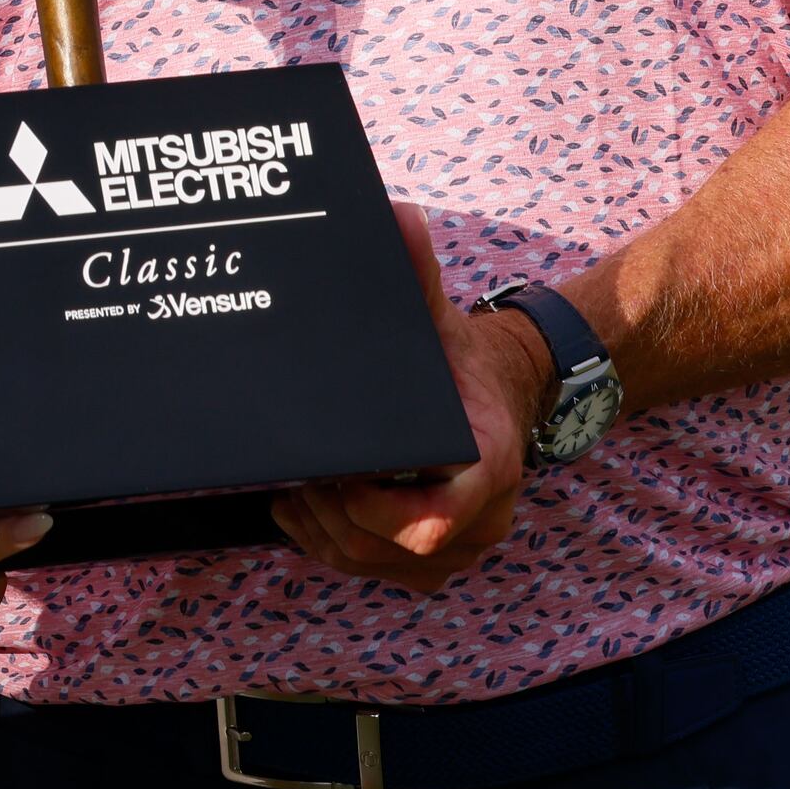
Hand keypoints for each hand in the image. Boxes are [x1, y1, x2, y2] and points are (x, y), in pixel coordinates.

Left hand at [268, 205, 539, 594]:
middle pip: (388, 550)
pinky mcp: (433, 563)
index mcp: (487, 466)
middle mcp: (480, 520)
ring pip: (375, 567)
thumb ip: (418, 274)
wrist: (498, 394)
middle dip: (330, 517)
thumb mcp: (441, 318)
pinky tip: (302, 513)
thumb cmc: (460, 361)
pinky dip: (333, 549)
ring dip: (323, 537)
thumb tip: (395, 215)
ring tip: (291, 492)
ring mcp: (458, 549)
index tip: (336, 477)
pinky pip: (376, 573)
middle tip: (295, 475)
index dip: (377, 512)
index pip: (434, 523)